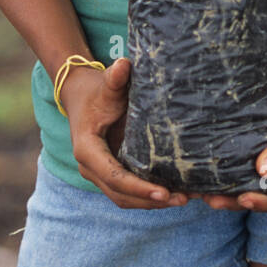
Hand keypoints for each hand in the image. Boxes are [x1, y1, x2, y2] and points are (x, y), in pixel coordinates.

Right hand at [61, 57, 189, 209]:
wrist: (82, 96)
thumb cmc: (96, 90)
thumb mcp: (105, 84)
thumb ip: (114, 78)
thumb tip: (123, 64)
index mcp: (87, 150)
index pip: (114, 176)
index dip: (138, 187)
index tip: (163, 192)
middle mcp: (91, 168)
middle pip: (121, 194)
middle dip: (150, 200)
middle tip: (183, 199)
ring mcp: (100, 173)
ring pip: (125, 198)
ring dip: (152, 202)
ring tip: (184, 199)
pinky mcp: (111, 173)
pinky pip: (129, 191)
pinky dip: (150, 196)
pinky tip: (175, 193)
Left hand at [200, 50, 266, 212]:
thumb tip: (262, 171)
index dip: (264, 203)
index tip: (240, 199)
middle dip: (240, 197)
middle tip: (212, 198)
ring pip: (259, 174)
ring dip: (236, 181)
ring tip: (207, 186)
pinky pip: (255, 151)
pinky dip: (239, 158)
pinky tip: (218, 159)